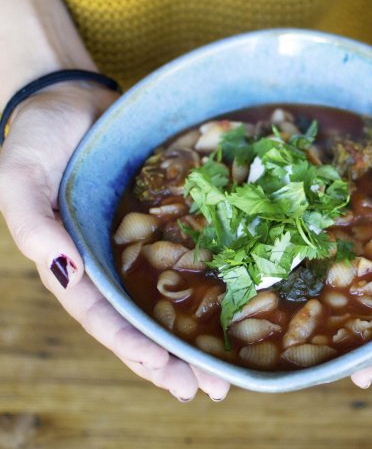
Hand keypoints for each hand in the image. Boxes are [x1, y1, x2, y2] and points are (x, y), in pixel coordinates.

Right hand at [0, 82, 229, 401]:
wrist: (70, 100)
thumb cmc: (37, 137)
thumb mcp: (19, 177)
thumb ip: (32, 225)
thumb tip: (63, 269)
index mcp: (72, 262)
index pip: (103, 317)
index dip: (135, 346)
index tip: (169, 371)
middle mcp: (106, 261)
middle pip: (140, 319)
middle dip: (173, 358)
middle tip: (213, 389)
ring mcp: (135, 243)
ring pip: (165, 297)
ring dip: (192, 333)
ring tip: (226, 368)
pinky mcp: (159, 219)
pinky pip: (183, 254)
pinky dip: (204, 281)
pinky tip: (233, 301)